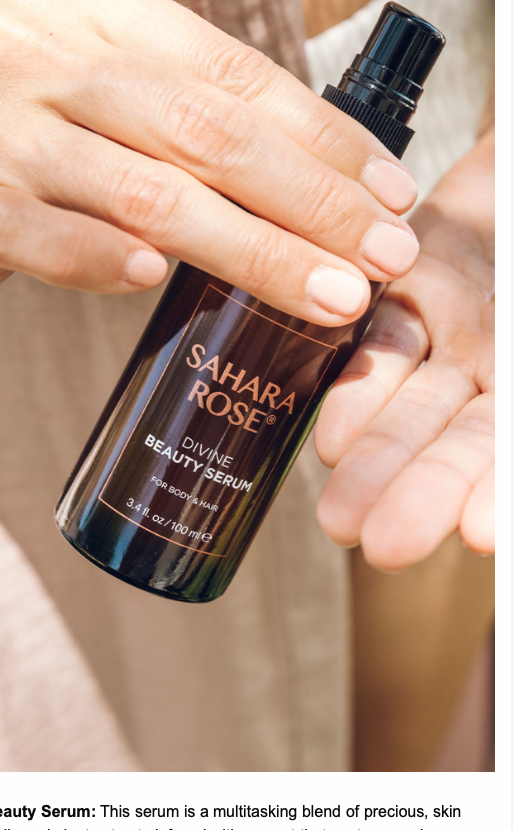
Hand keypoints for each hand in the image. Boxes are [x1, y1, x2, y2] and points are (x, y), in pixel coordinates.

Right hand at [0, 0, 418, 328]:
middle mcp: (42, 53)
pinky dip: (98, 259)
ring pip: (141, 191)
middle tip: (380, 257)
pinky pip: (40, 237)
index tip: (388, 194)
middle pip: (202, 130)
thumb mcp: (100, 66)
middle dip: (308, 201)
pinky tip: (156, 279)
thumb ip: (187, 101)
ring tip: (324, 293)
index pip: (232, 69)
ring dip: (246, 248)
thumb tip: (330, 184)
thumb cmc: (26, 109)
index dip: (321, 138)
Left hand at [314, 130, 494, 565]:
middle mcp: (496, 371)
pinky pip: (383, 339)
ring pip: (416, 407)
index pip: (506, 448)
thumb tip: (499, 454)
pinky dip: (358, 390)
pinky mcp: (407, 286)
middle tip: (386, 543)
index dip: (498, 489)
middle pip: (464, 440)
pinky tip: (333, 441)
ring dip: (379, 459)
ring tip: (341, 518)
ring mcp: (457, 336)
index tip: (479, 532)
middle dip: (425, 491)